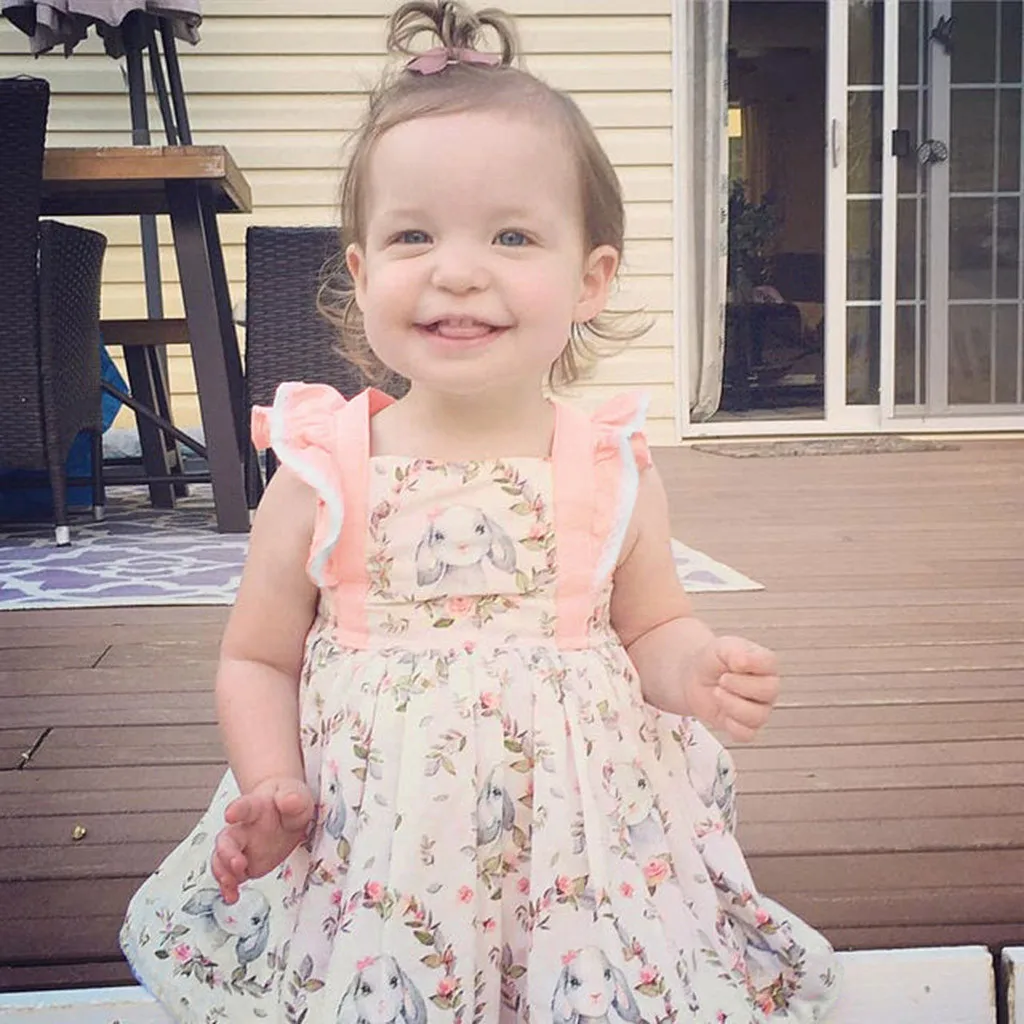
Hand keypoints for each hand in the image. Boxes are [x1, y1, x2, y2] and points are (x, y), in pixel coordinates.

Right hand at [211, 776, 313, 903]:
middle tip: (237, 863)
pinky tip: (232, 896)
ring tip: (230, 883)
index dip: (236, 810)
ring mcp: (241, 847)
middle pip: (227, 838)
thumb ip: (292, 798)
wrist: (286, 808)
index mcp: (256, 807)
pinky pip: (231, 876)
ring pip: (222, 859)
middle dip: (227, 852)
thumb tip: (290, 800)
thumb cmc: (289, 800)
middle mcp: (243, 828)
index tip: (229, 814)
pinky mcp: (244, 864)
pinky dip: (228, 887)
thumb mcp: (297, 796)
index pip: (245, 806)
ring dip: (224, 872)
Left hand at [685, 636, 779, 741]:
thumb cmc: (713, 661)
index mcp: (765, 664)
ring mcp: (759, 709)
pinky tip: (721, 712)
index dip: (750, 663)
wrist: (694, 677)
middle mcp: (767, 688)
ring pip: (758, 716)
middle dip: (738, 685)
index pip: (770, 663)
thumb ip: (735, 651)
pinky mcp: (746, 726)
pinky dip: (731, 724)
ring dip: (731, 705)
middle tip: (722, 679)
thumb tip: (743, 662)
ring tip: (717, 693)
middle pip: (768, 692)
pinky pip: (747, 734)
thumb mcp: (722, 647)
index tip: (733, 662)